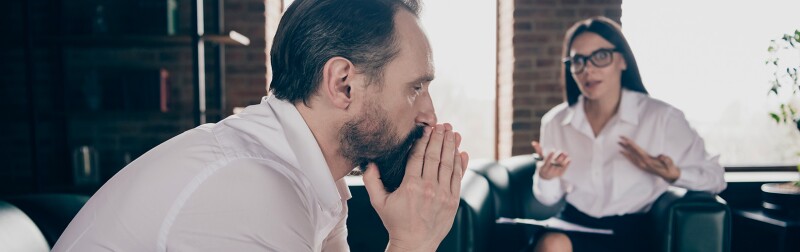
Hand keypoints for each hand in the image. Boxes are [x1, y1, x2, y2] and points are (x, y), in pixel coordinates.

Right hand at [362, 123, 469, 250]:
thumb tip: (369, 162)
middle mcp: (428, 188)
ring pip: (448, 164)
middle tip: (442, 124)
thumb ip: (371, 180)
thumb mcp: (378, 202)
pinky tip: (461, 151)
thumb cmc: (396, 222)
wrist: (414, 244)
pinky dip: (460, 163)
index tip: (426, 128)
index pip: (418, 156)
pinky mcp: (453, 201)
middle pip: (435, 156)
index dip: (423, 140)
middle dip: (439, 138)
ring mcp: (443, 195)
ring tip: (452, 132)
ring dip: (451, 146)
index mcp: (410, 186)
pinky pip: (458, 178)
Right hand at [531, 141, 569, 179]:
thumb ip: (538, 150)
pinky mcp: (560, 174)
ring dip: (564, 159)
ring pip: (560, 165)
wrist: (546, 176)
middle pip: (554, 163)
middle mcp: (549, 170)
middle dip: (558, 156)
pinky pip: (564, 168)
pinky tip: (569, 159)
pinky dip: (567, 164)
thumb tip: (533, 142)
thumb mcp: (540, 158)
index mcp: (543, 166)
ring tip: (565, 153)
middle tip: (561, 151)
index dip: (550, 155)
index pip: (547, 161)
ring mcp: (555, 173)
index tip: (553, 150)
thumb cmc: (543, 164)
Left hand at [618, 136, 679, 182]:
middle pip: (633, 152)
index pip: (638, 151)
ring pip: (631, 156)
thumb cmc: (669, 166)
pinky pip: (632, 161)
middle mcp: (643, 163)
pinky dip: (627, 156)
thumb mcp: (670, 162)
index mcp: (648, 161)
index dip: (632, 145)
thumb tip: (661, 157)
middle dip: (626, 145)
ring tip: (619, 143)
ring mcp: (642, 165)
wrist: (669, 175)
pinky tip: (623, 152)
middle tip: (619, 139)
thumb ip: (666, 160)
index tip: (626, 140)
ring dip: (625, 149)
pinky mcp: (642, 167)